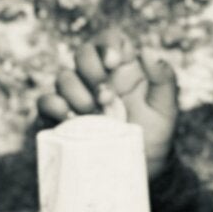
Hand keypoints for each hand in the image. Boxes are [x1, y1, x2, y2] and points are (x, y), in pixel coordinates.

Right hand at [37, 33, 180, 181]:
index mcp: (122, 69)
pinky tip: (71, 117)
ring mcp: (77, 97)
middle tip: (106, 95)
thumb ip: (164, 78)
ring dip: (77, 92)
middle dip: (91, 70)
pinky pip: (46, 101)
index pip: (108, 40)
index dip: (107, 43)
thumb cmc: (155, 137)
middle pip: (82, 53)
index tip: (114, 62)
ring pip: (63, 77)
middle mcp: (97, 79)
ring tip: (95, 113)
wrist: (140, 171)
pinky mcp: (61, 118)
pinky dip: (54, 105)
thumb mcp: (166, 108)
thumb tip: (146, 50)